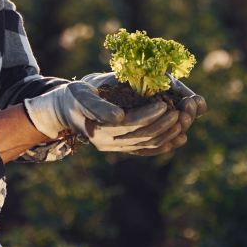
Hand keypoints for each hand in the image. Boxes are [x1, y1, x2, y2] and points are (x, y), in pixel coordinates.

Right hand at [24, 82, 167, 151]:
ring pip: (146, 145)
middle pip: (141, 136)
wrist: (64, 111)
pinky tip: (178, 140)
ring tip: (183, 122)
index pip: (129, 123)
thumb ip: (98, 107)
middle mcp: (107, 143)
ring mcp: (114, 147)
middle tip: (180, 112)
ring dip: (167, 135)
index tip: (165, 104)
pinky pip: (145, 150)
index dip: (148, 115)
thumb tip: (120, 117)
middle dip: (163, 125)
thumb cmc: (74, 97)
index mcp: (98, 129)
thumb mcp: (81, 96)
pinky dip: (162, 146)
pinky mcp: (120, 147)